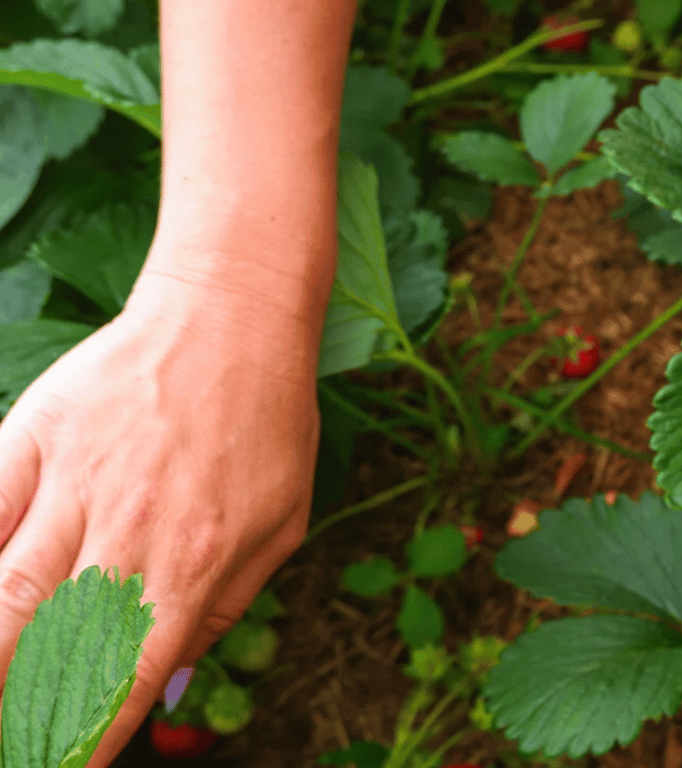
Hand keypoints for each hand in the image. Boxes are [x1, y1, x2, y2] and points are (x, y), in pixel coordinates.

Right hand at [0, 256, 319, 765]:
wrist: (232, 320)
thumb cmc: (268, 427)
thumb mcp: (281, 526)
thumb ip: (224, 607)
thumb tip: (167, 674)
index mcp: (193, 568)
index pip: (123, 682)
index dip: (80, 742)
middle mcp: (126, 536)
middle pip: (46, 650)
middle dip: (14, 712)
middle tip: (11, 744)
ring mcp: (72, 486)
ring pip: (1, 592)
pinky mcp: (31, 439)